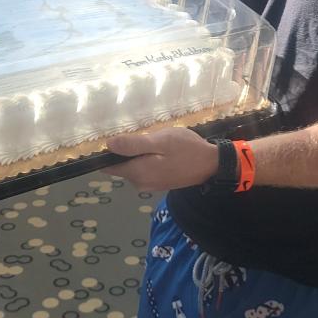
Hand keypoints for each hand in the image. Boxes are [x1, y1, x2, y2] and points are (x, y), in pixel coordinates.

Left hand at [103, 128, 217, 190]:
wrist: (211, 164)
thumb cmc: (186, 149)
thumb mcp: (160, 141)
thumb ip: (133, 144)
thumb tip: (108, 144)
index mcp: (138, 173)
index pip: (109, 166)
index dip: (106, 153)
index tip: (109, 137)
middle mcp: (140, 183)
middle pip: (121, 165)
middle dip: (124, 150)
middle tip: (138, 133)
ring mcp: (150, 184)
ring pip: (133, 166)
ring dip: (137, 153)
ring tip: (150, 138)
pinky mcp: (159, 182)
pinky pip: (144, 168)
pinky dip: (146, 158)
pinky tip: (158, 148)